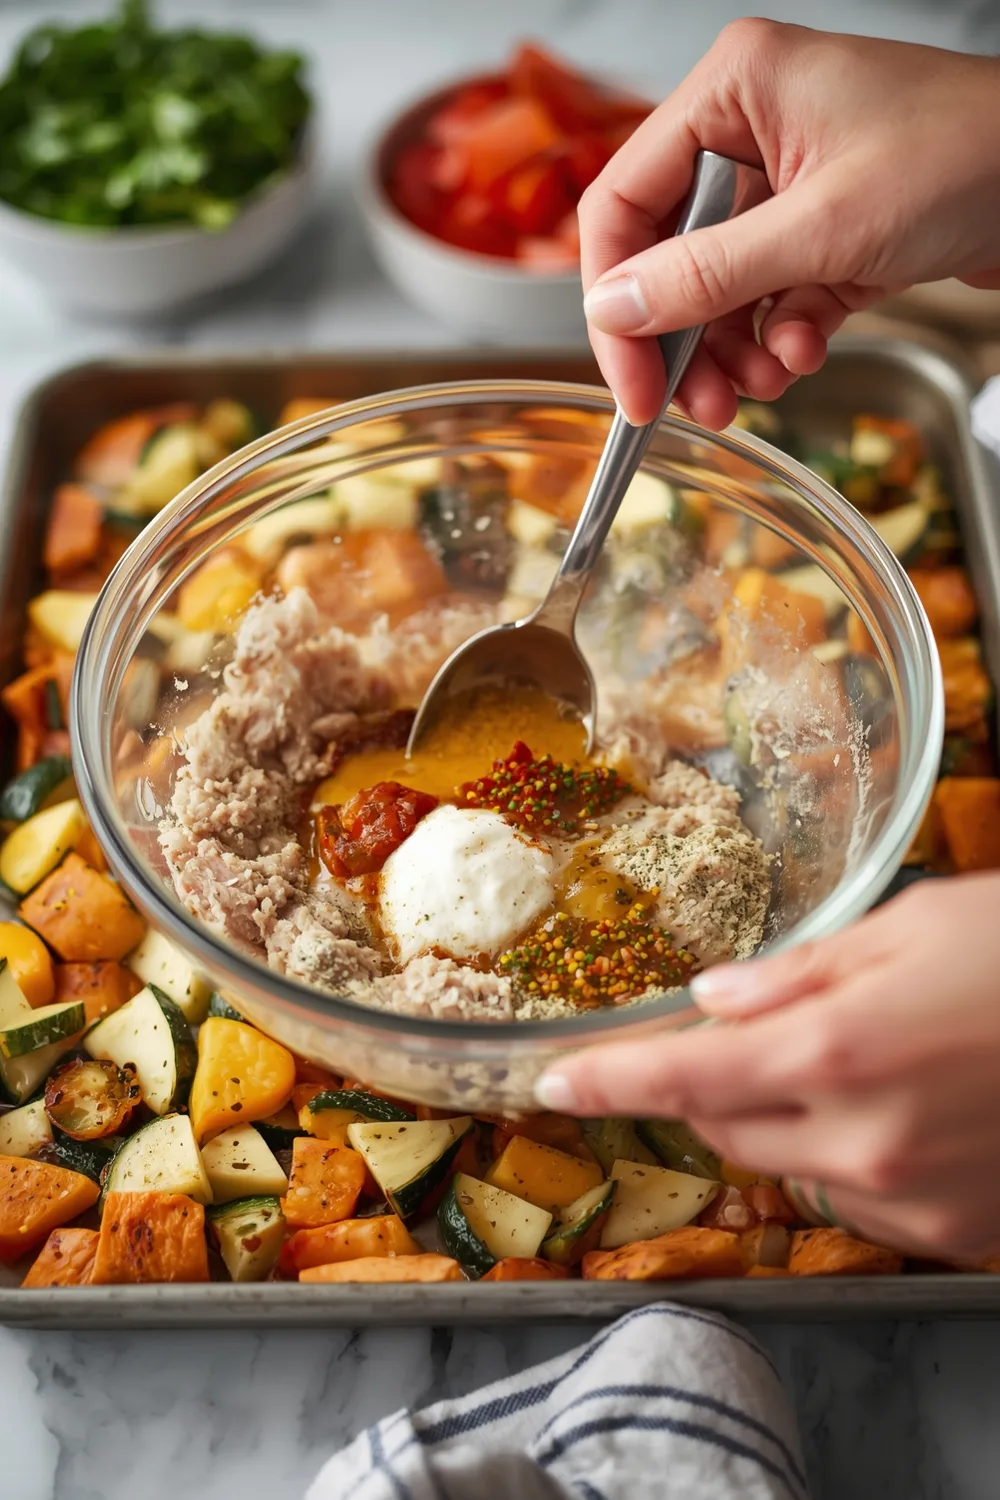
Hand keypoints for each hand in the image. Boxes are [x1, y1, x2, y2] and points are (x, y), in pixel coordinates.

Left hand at [535, 875, 999, 1258]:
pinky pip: (860, 1205)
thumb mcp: (911, 926)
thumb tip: (716, 997)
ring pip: (791, 1170)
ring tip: (851, 1062)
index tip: (552, 1082)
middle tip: (749, 1031)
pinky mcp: (958, 1234)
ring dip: (785, 1120)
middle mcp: (860, 1143)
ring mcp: (911, 1201)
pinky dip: (850, 1160)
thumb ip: (800, 972)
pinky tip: (900, 1109)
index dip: (607, 1081)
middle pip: (727, 1129)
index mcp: (833, 1052)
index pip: (681, 1078)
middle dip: (714, 1081)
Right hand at [580, 21, 999, 426]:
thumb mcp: (822, 229)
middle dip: (687, 339)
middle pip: (669, 256)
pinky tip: (808, 350)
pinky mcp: (823, 228)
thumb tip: (615, 311)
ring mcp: (789, 181)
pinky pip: (771, 297)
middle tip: (700, 404)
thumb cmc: (968, 157)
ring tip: (769, 382)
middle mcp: (750, 130)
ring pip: (719, 289)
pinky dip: (783, 336)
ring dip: (737, 350)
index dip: (617, 299)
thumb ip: (707, 275)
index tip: (632, 379)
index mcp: (733, 91)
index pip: (624, 202)